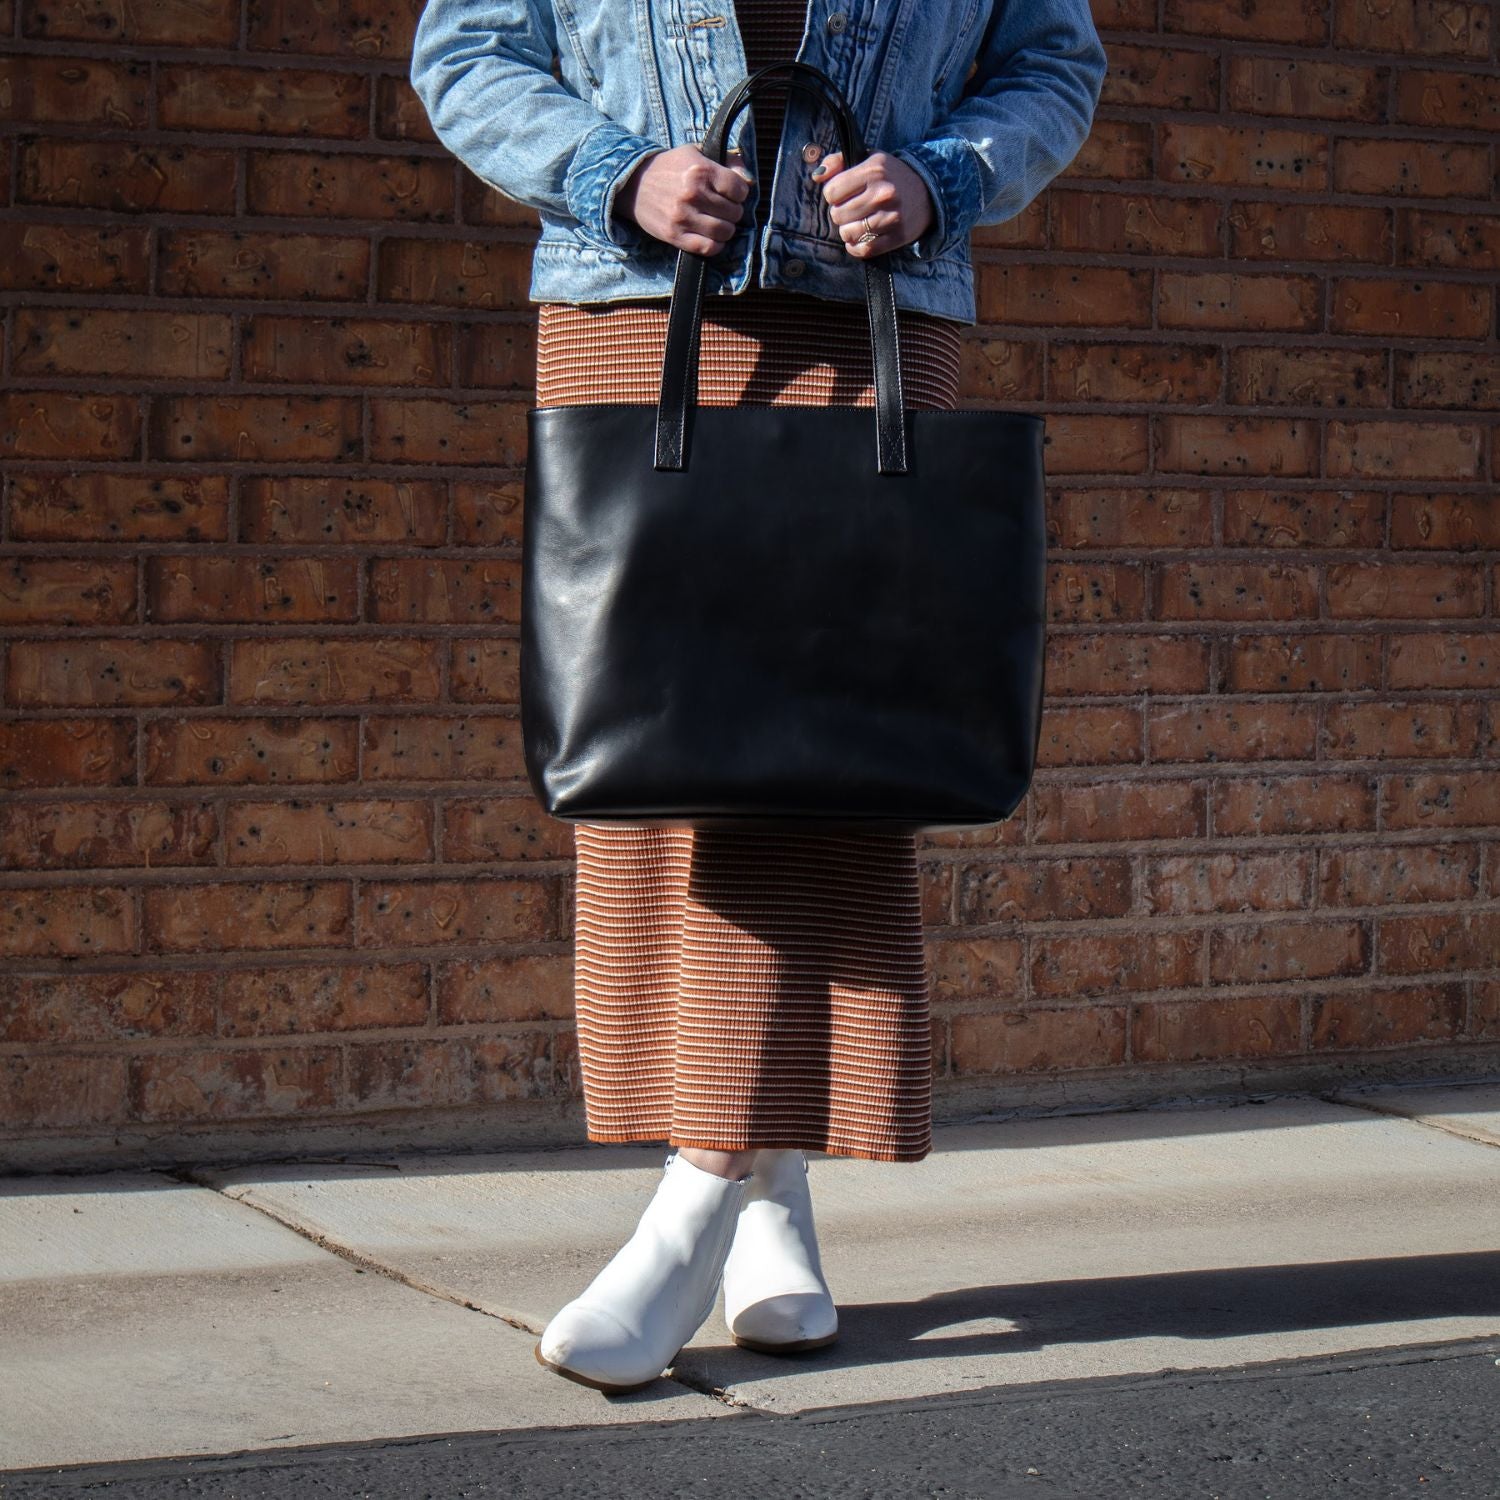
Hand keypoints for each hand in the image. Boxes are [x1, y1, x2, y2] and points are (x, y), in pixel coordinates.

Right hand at [614, 144, 753, 256]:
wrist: (633, 184)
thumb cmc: (670, 167)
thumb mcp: (697, 153)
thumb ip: (727, 161)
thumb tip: (749, 180)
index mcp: (700, 170)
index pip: (739, 189)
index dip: (739, 193)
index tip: (731, 193)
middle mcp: (693, 194)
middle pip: (734, 212)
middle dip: (733, 211)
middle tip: (723, 208)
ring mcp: (683, 217)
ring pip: (725, 232)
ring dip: (726, 229)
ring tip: (717, 222)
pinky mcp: (675, 236)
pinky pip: (708, 248)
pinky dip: (715, 245)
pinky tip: (711, 237)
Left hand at [810, 149, 934, 257]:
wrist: (928, 191)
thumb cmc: (890, 175)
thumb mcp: (867, 158)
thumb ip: (838, 161)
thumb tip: (817, 177)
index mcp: (874, 170)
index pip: (831, 191)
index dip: (832, 195)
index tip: (842, 194)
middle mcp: (883, 193)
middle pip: (837, 214)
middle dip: (839, 213)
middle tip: (851, 209)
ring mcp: (892, 216)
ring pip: (848, 233)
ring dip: (847, 231)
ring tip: (856, 223)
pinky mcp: (898, 236)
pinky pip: (864, 250)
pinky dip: (856, 247)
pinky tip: (858, 240)